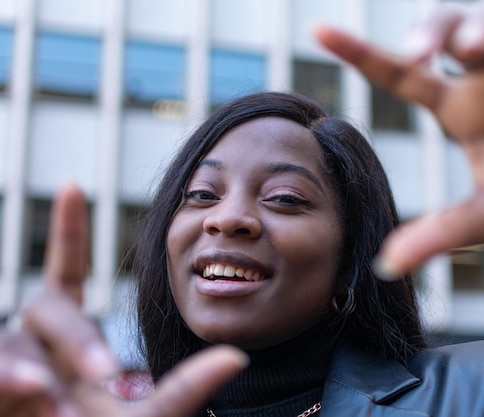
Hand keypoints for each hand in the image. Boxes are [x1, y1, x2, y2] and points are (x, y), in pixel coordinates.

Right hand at [0, 185, 247, 416]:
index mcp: (75, 340)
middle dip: (78, 340)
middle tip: (107, 375)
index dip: (67, 232)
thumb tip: (237, 357)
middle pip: (48, 308)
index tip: (71, 184)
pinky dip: (6, 375)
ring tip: (51, 400)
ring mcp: (16, 367)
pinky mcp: (2, 388)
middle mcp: (41, 345)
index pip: (66, 273)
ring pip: (11, 344)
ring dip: (28, 367)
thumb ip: (189, 388)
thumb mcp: (157, 415)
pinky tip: (27, 388)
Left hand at [315, 2, 483, 275]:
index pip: (401, 75)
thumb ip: (442, 234)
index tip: (318, 34)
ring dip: (483, 25)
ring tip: (473, 50)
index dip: (360, 52)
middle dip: (432, 31)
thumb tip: (385, 266)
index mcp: (458, 109)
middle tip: (420, 52)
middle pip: (447, 32)